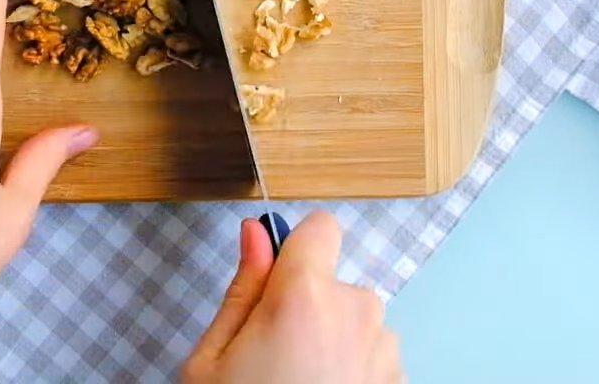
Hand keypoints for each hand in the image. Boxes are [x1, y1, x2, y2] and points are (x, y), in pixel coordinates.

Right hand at [182, 211, 403, 383]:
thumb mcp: (212, 361)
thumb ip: (242, 289)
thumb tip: (255, 234)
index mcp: (305, 299)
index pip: (320, 228)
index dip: (295, 248)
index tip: (277, 276)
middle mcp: (357, 316)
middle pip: (335, 284)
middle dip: (308, 308)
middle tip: (272, 357)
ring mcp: (385, 354)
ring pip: (357, 323)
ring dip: (333, 343)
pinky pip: (373, 358)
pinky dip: (352, 373)